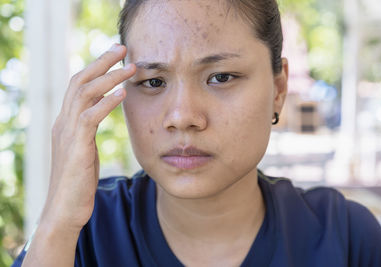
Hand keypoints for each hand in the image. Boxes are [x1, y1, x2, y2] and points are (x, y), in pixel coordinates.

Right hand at [40, 44, 135, 232]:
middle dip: (101, 62)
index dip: (96, 67)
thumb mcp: (84, 149)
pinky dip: (106, 103)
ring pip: (85, 94)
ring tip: (130, 67)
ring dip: (109, 78)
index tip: (116, 55)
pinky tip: (122, 94)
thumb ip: (88, 129)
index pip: (78, 84)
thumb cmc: (78, 181)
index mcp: (66, 122)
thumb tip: (102, 113)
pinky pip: (90, 118)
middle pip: (79, 81)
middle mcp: (63, 122)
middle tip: (123, 48)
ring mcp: (67, 134)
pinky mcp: (76, 147)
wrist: (64, 210)